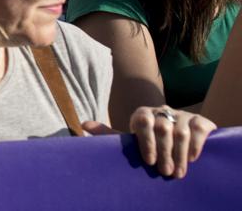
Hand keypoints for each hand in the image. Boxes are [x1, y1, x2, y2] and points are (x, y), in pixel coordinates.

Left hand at [83, 107, 215, 178]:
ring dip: (179, 154)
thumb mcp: (131, 140)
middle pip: (162, 128)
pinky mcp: (200, 120)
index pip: (143, 121)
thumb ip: (110, 134)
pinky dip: (195, 145)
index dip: (146, 141)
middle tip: (164, 172)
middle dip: (164, 152)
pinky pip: (199, 129)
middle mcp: (162, 111)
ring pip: (180, 131)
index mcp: (143, 114)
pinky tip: (192, 159)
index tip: (148, 161)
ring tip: (177, 173)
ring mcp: (182, 114)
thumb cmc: (149, 141)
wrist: (179, 136)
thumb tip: (83, 125)